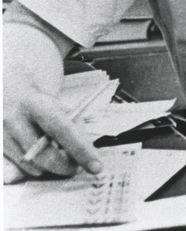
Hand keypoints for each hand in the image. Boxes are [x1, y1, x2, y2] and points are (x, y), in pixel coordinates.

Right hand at [3, 22, 101, 181]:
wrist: (6, 93)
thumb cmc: (39, 104)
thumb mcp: (57, 106)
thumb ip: (73, 126)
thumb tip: (85, 154)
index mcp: (37, 104)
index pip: (63, 129)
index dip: (81, 149)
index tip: (96, 166)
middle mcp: (15, 120)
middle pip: (44, 156)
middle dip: (65, 166)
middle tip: (76, 167)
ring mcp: (2, 136)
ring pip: (32, 167)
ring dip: (49, 167)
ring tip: (54, 152)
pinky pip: (19, 171)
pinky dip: (34, 167)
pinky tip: (38, 154)